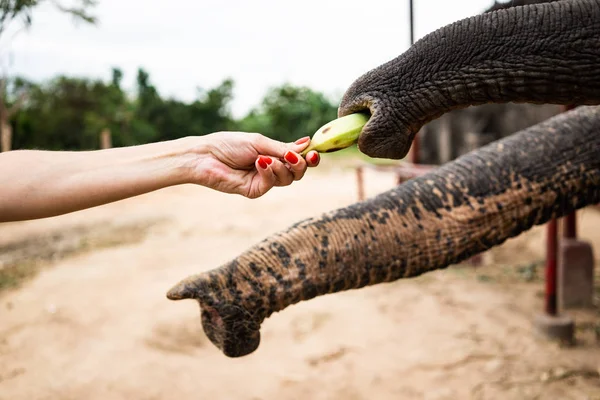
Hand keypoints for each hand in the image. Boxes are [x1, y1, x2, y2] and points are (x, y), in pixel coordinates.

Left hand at [188, 132, 320, 198]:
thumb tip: (308, 143)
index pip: (298, 159)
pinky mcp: (254, 191)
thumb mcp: (260, 142)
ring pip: (287, 179)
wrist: (205, 155)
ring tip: (266, 157)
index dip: (309, 157)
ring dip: (281, 167)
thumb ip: (283, 147)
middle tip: (295, 157)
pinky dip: (269, 171)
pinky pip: (271, 184)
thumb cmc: (228, 144)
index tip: (315, 152)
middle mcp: (271, 169)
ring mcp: (263, 181)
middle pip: (297, 173)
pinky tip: (259, 162)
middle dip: (300, 165)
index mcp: (274, 155)